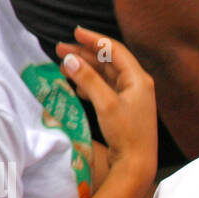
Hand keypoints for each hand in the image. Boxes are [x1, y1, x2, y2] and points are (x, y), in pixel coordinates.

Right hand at [57, 27, 157, 186]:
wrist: (136, 165)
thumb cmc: (126, 134)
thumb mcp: (106, 104)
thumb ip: (88, 80)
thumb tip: (69, 60)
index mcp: (138, 79)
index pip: (114, 50)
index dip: (94, 40)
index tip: (74, 33)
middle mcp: (137, 85)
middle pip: (107, 62)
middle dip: (84, 54)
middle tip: (59, 49)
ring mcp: (131, 98)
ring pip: (104, 76)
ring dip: (84, 70)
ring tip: (62, 66)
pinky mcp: (124, 110)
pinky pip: (105, 90)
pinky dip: (90, 86)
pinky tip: (76, 87)